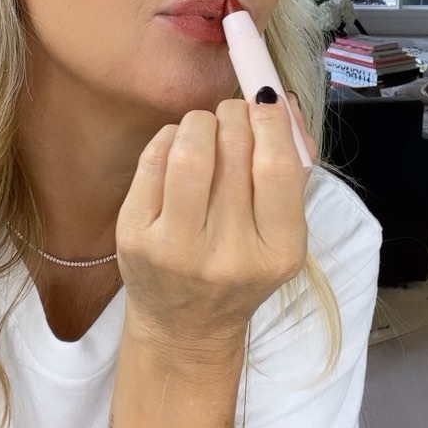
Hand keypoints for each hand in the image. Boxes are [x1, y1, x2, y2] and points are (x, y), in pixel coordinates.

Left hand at [115, 93, 310, 357]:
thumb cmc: (241, 267)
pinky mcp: (135, 238)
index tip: (266, 101)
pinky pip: (154, 160)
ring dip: (200, 121)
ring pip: (190, 151)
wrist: (184, 327)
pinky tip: (177, 145)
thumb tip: (282, 100)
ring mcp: (177, 249)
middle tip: (234, 112)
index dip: (271, 122)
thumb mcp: (280, 234)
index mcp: (277, 253)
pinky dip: (169, 137)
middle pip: (234, 150)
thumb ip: (291, 169)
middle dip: (235, 114)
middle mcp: (228, 256)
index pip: (278, 168)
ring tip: (205, 126)